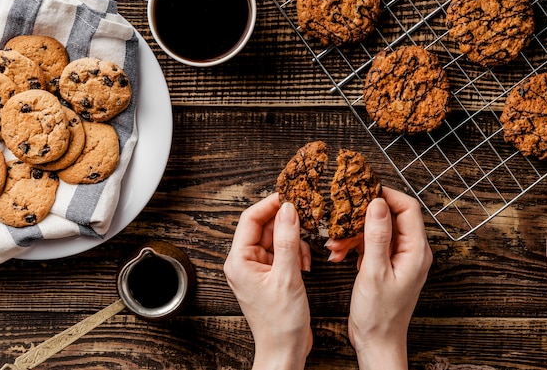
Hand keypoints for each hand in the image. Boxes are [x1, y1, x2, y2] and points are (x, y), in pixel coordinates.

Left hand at [224, 193, 312, 369]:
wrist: (285, 350)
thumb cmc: (280, 322)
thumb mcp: (287, 276)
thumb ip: (287, 240)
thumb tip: (288, 209)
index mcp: (239, 260)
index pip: (250, 219)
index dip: (270, 204)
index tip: (290, 195)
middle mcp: (245, 262)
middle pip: (265, 227)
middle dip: (287, 225)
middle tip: (307, 220)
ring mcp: (258, 268)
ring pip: (277, 239)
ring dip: (294, 242)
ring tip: (305, 257)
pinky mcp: (270, 275)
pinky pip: (283, 252)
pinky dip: (296, 254)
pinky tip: (305, 266)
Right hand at [328, 187, 431, 368]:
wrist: (377, 342)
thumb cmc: (379, 314)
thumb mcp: (374, 272)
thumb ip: (377, 236)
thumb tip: (377, 203)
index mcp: (416, 251)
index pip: (408, 208)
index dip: (386, 195)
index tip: (363, 191)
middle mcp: (412, 251)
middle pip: (391, 217)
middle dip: (363, 216)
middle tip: (342, 217)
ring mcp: (399, 258)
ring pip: (377, 230)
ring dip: (354, 234)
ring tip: (335, 244)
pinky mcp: (387, 265)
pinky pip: (371, 244)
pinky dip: (354, 246)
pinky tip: (338, 253)